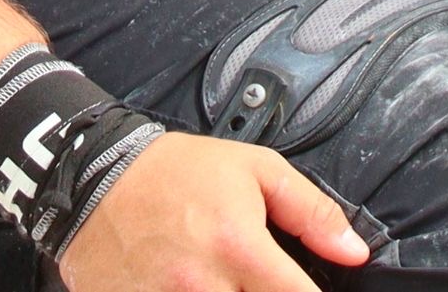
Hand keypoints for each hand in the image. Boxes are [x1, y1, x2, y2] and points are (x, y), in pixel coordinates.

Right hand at [58, 132, 367, 290]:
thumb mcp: (253, 169)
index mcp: (239, 248)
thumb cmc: (174, 174)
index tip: (305, 290)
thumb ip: (311, 210)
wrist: (93, 181)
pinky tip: (191, 288)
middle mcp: (204, 287)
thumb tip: (354, 251)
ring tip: (224, 283)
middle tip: (255, 281)